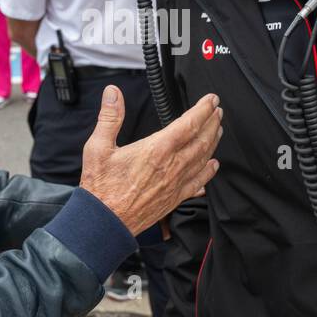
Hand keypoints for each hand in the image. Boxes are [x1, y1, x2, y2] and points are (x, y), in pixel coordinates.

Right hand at [80, 87, 221, 235]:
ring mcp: (176, 184)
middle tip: (218, 111)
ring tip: (218, 130)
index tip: (211, 100)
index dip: (203, 110)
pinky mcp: (175, 198)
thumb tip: (113, 93)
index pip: (189, 124)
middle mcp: (172, 166)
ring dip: (213, 142)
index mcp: (156, 150)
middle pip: (202, 140)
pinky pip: (198, 182)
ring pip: (204, 159)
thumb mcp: (98, 148)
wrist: (105, 223)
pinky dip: (209, 172)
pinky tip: (213, 166)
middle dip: (212, 123)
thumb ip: (109, 118)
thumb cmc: (101, 188)